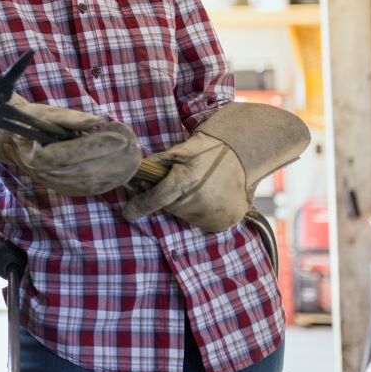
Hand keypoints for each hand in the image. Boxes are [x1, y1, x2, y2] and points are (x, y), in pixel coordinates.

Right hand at [3, 103, 141, 195]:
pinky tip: (126, 170)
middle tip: (134, 145)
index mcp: (38, 155)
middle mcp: (47, 174)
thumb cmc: (33, 123)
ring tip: (135, 156)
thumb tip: (98, 122)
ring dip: (119, 172)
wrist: (17, 142)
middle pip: (87, 171)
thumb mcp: (47, 113)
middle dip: (116, 159)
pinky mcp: (66, 189)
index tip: (121, 136)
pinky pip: (93, 189)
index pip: (74, 153)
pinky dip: (112, 181)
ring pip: (93, 183)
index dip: (100, 145)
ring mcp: (57, 185)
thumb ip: (72, 118)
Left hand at [122, 132, 247, 230]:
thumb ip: (157, 163)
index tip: (127, 213)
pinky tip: (208, 198)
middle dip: (169, 198)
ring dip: (186, 206)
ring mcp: (214, 213)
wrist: (243, 154)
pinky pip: (203, 222)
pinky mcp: (226, 221)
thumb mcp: (180, 150)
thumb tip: (133, 173)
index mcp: (186, 181)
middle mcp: (200, 201)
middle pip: (170, 208)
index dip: (139, 206)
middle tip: (179, 184)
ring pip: (186, 216)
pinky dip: (201, 212)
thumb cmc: (207, 149)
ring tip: (197, 188)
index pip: (155, 199)